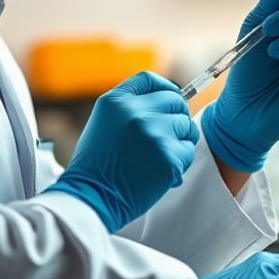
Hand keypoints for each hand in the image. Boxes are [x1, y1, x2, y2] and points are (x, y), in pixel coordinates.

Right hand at [45, 72, 199, 232]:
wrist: (91, 198)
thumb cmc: (97, 165)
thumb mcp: (104, 123)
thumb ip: (129, 108)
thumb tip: (166, 98)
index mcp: (117, 101)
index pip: (150, 80)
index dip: (165, 88)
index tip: (169, 100)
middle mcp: (135, 112)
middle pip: (175, 101)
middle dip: (176, 118)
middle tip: (165, 139)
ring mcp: (154, 133)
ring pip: (186, 126)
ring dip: (180, 142)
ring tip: (159, 158)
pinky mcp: (168, 156)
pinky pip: (187, 151)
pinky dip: (179, 163)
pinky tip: (161, 173)